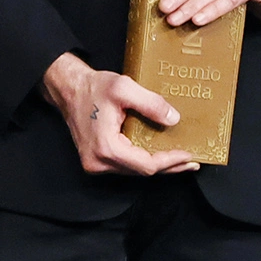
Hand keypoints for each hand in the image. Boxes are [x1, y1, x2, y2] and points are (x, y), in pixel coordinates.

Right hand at [44, 52, 197, 175]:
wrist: (68, 89)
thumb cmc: (92, 88)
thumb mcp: (124, 88)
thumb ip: (151, 104)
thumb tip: (173, 119)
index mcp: (106, 148)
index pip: (146, 165)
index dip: (170, 162)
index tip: (188, 155)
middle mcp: (99, 162)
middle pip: (142, 172)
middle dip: (169, 167)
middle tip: (192, 162)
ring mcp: (96, 163)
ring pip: (134, 170)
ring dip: (157, 164)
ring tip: (180, 158)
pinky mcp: (97, 159)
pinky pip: (126, 164)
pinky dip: (144, 159)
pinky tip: (158, 154)